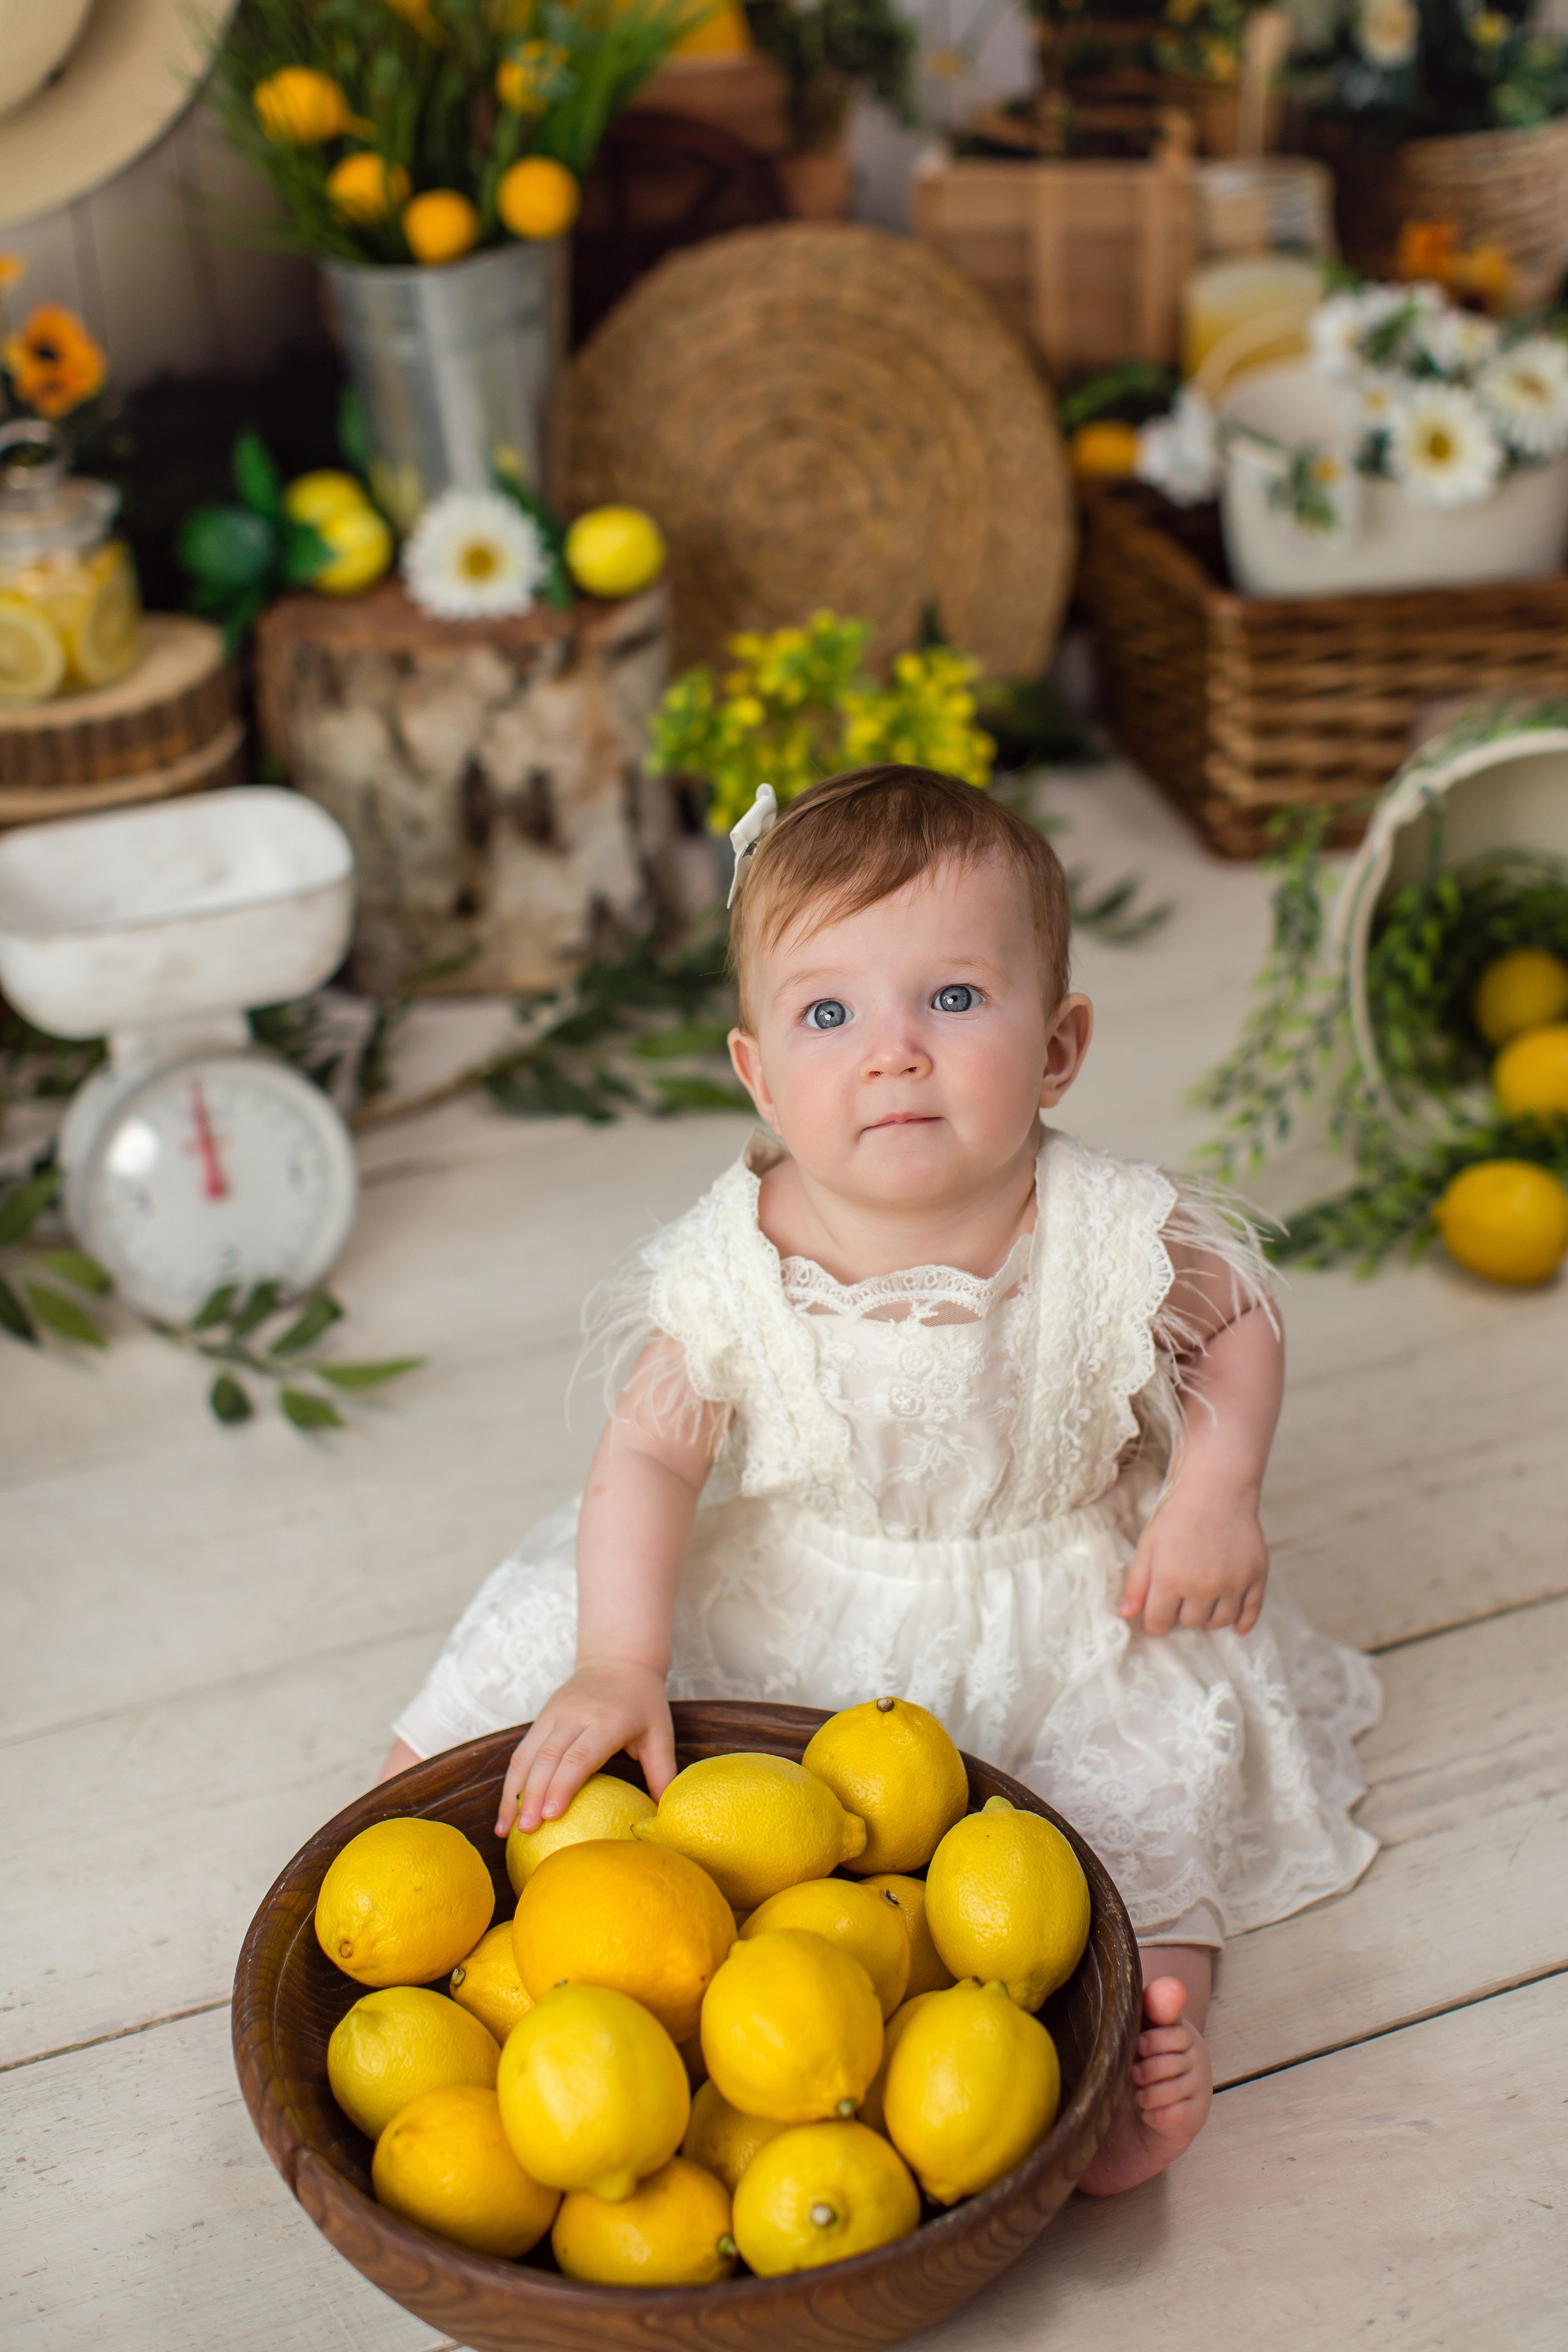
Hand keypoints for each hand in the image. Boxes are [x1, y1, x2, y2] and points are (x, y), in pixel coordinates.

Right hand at [496, 1661, 674, 1837]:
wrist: (617, 1659)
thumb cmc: (643, 1702)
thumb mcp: (660, 1733)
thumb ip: (662, 1774)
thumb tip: (664, 1818)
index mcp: (607, 1721)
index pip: (580, 1756)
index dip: (563, 1785)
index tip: (551, 1816)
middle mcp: (575, 1716)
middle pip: (548, 1759)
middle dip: (534, 1797)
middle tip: (527, 1832)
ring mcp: (554, 1715)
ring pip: (527, 1756)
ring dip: (514, 1793)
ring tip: (507, 1829)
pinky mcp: (541, 1717)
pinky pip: (523, 1752)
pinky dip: (512, 1781)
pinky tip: (507, 1809)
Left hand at [1119, 1478, 1267, 1637]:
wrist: (1216, 1489)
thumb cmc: (1177, 1516)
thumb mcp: (1148, 1545)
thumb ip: (1137, 1583)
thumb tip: (1125, 1615)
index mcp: (1171, 1579)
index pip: (1159, 1622)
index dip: (1154, 1621)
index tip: (1156, 1615)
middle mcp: (1203, 1587)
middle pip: (1190, 1623)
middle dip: (1182, 1614)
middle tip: (1182, 1596)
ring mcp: (1233, 1583)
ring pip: (1219, 1621)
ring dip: (1209, 1617)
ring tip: (1203, 1602)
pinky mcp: (1256, 1576)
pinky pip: (1251, 1612)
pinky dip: (1243, 1622)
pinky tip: (1237, 1627)